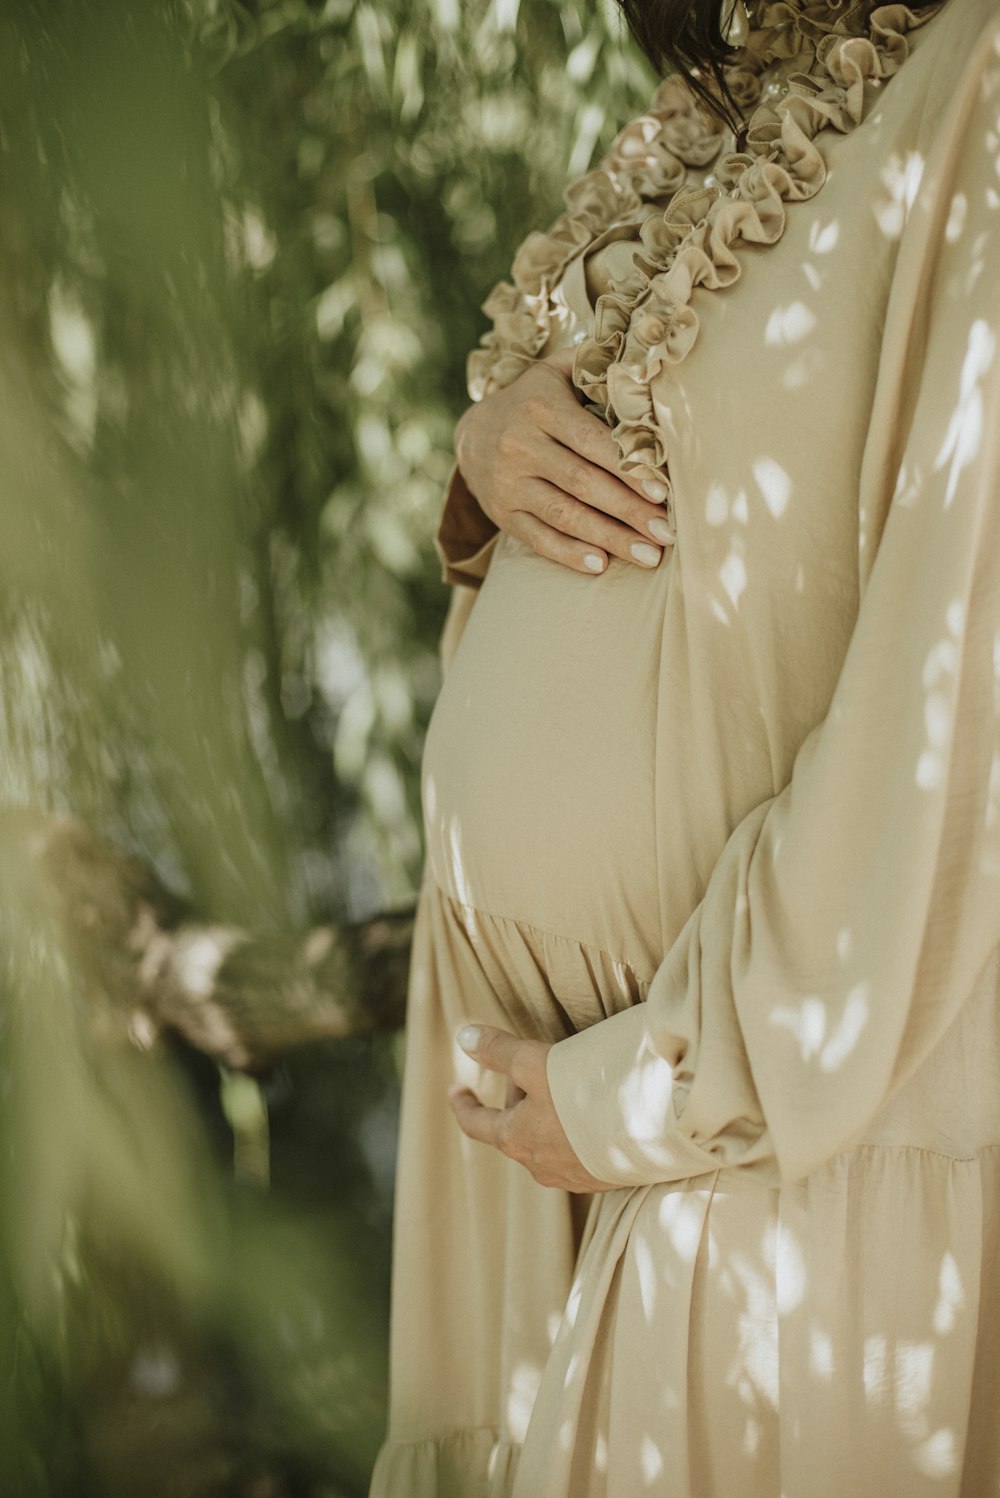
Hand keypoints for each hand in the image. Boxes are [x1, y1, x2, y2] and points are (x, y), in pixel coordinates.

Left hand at [448, 1024, 617, 1192]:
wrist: (652, 1131)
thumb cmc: (585, 1097)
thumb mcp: (535, 1062)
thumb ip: (499, 1051)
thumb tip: (463, 1037)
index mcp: (516, 1138)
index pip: (477, 1124)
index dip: (464, 1104)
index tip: (456, 1090)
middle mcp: (540, 1165)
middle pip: (515, 1127)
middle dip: (518, 1097)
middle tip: (538, 1065)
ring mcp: (574, 1174)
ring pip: (548, 1139)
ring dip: (549, 1115)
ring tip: (569, 1087)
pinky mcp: (606, 1175)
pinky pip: (579, 1149)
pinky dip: (576, 1129)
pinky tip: (598, 1112)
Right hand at [453, 347, 672, 575]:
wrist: (472, 433)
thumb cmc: (534, 401)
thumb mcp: (555, 372)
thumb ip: (593, 365)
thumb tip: (644, 362)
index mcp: (540, 409)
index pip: (590, 442)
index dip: (627, 468)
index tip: (663, 491)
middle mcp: (520, 446)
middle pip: (582, 483)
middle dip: (629, 510)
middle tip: (667, 532)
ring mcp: (508, 484)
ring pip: (563, 515)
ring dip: (609, 538)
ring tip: (649, 556)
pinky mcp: (502, 515)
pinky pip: (537, 538)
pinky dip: (568, 554)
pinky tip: (600, 565)